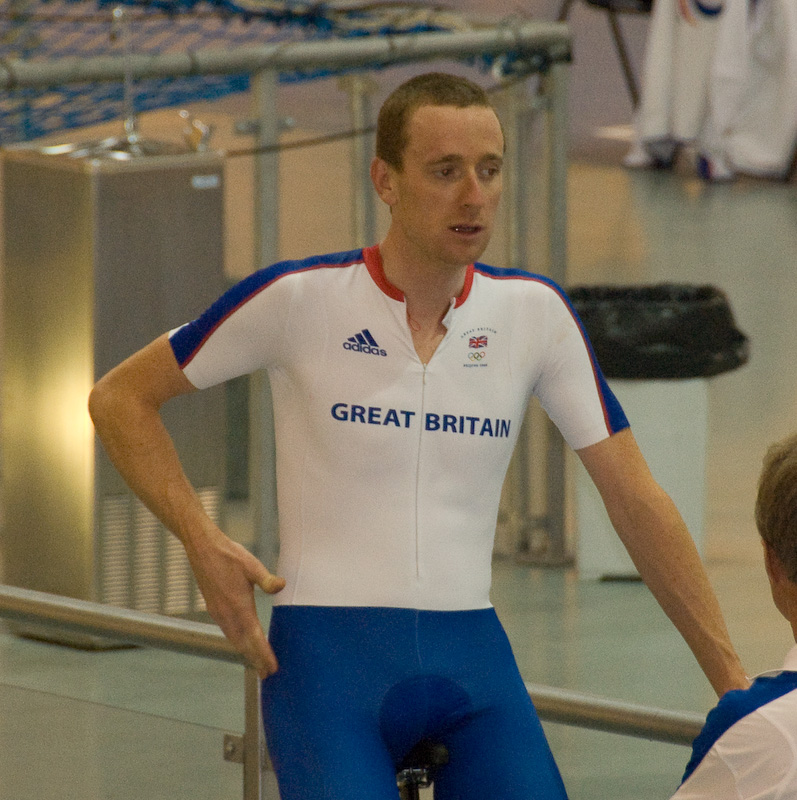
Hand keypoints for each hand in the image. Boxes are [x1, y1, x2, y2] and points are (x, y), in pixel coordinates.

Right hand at [185, 530, 285, 677]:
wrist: (202, 548)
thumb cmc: (229, 555)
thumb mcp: (252, 565)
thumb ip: (267, 579)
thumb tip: (282, 586)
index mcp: (239, 606)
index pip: (254, 637)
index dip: (263, 654)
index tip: (272, 668)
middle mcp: (227, 614)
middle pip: (243, 644)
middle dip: (255, 660)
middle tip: (267, 674)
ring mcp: (218, 612)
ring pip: (233, 639)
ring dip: (246, 652)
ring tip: (257, 663)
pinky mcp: (214, 607)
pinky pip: (227, 631)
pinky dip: (237, 641)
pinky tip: (242, 641)